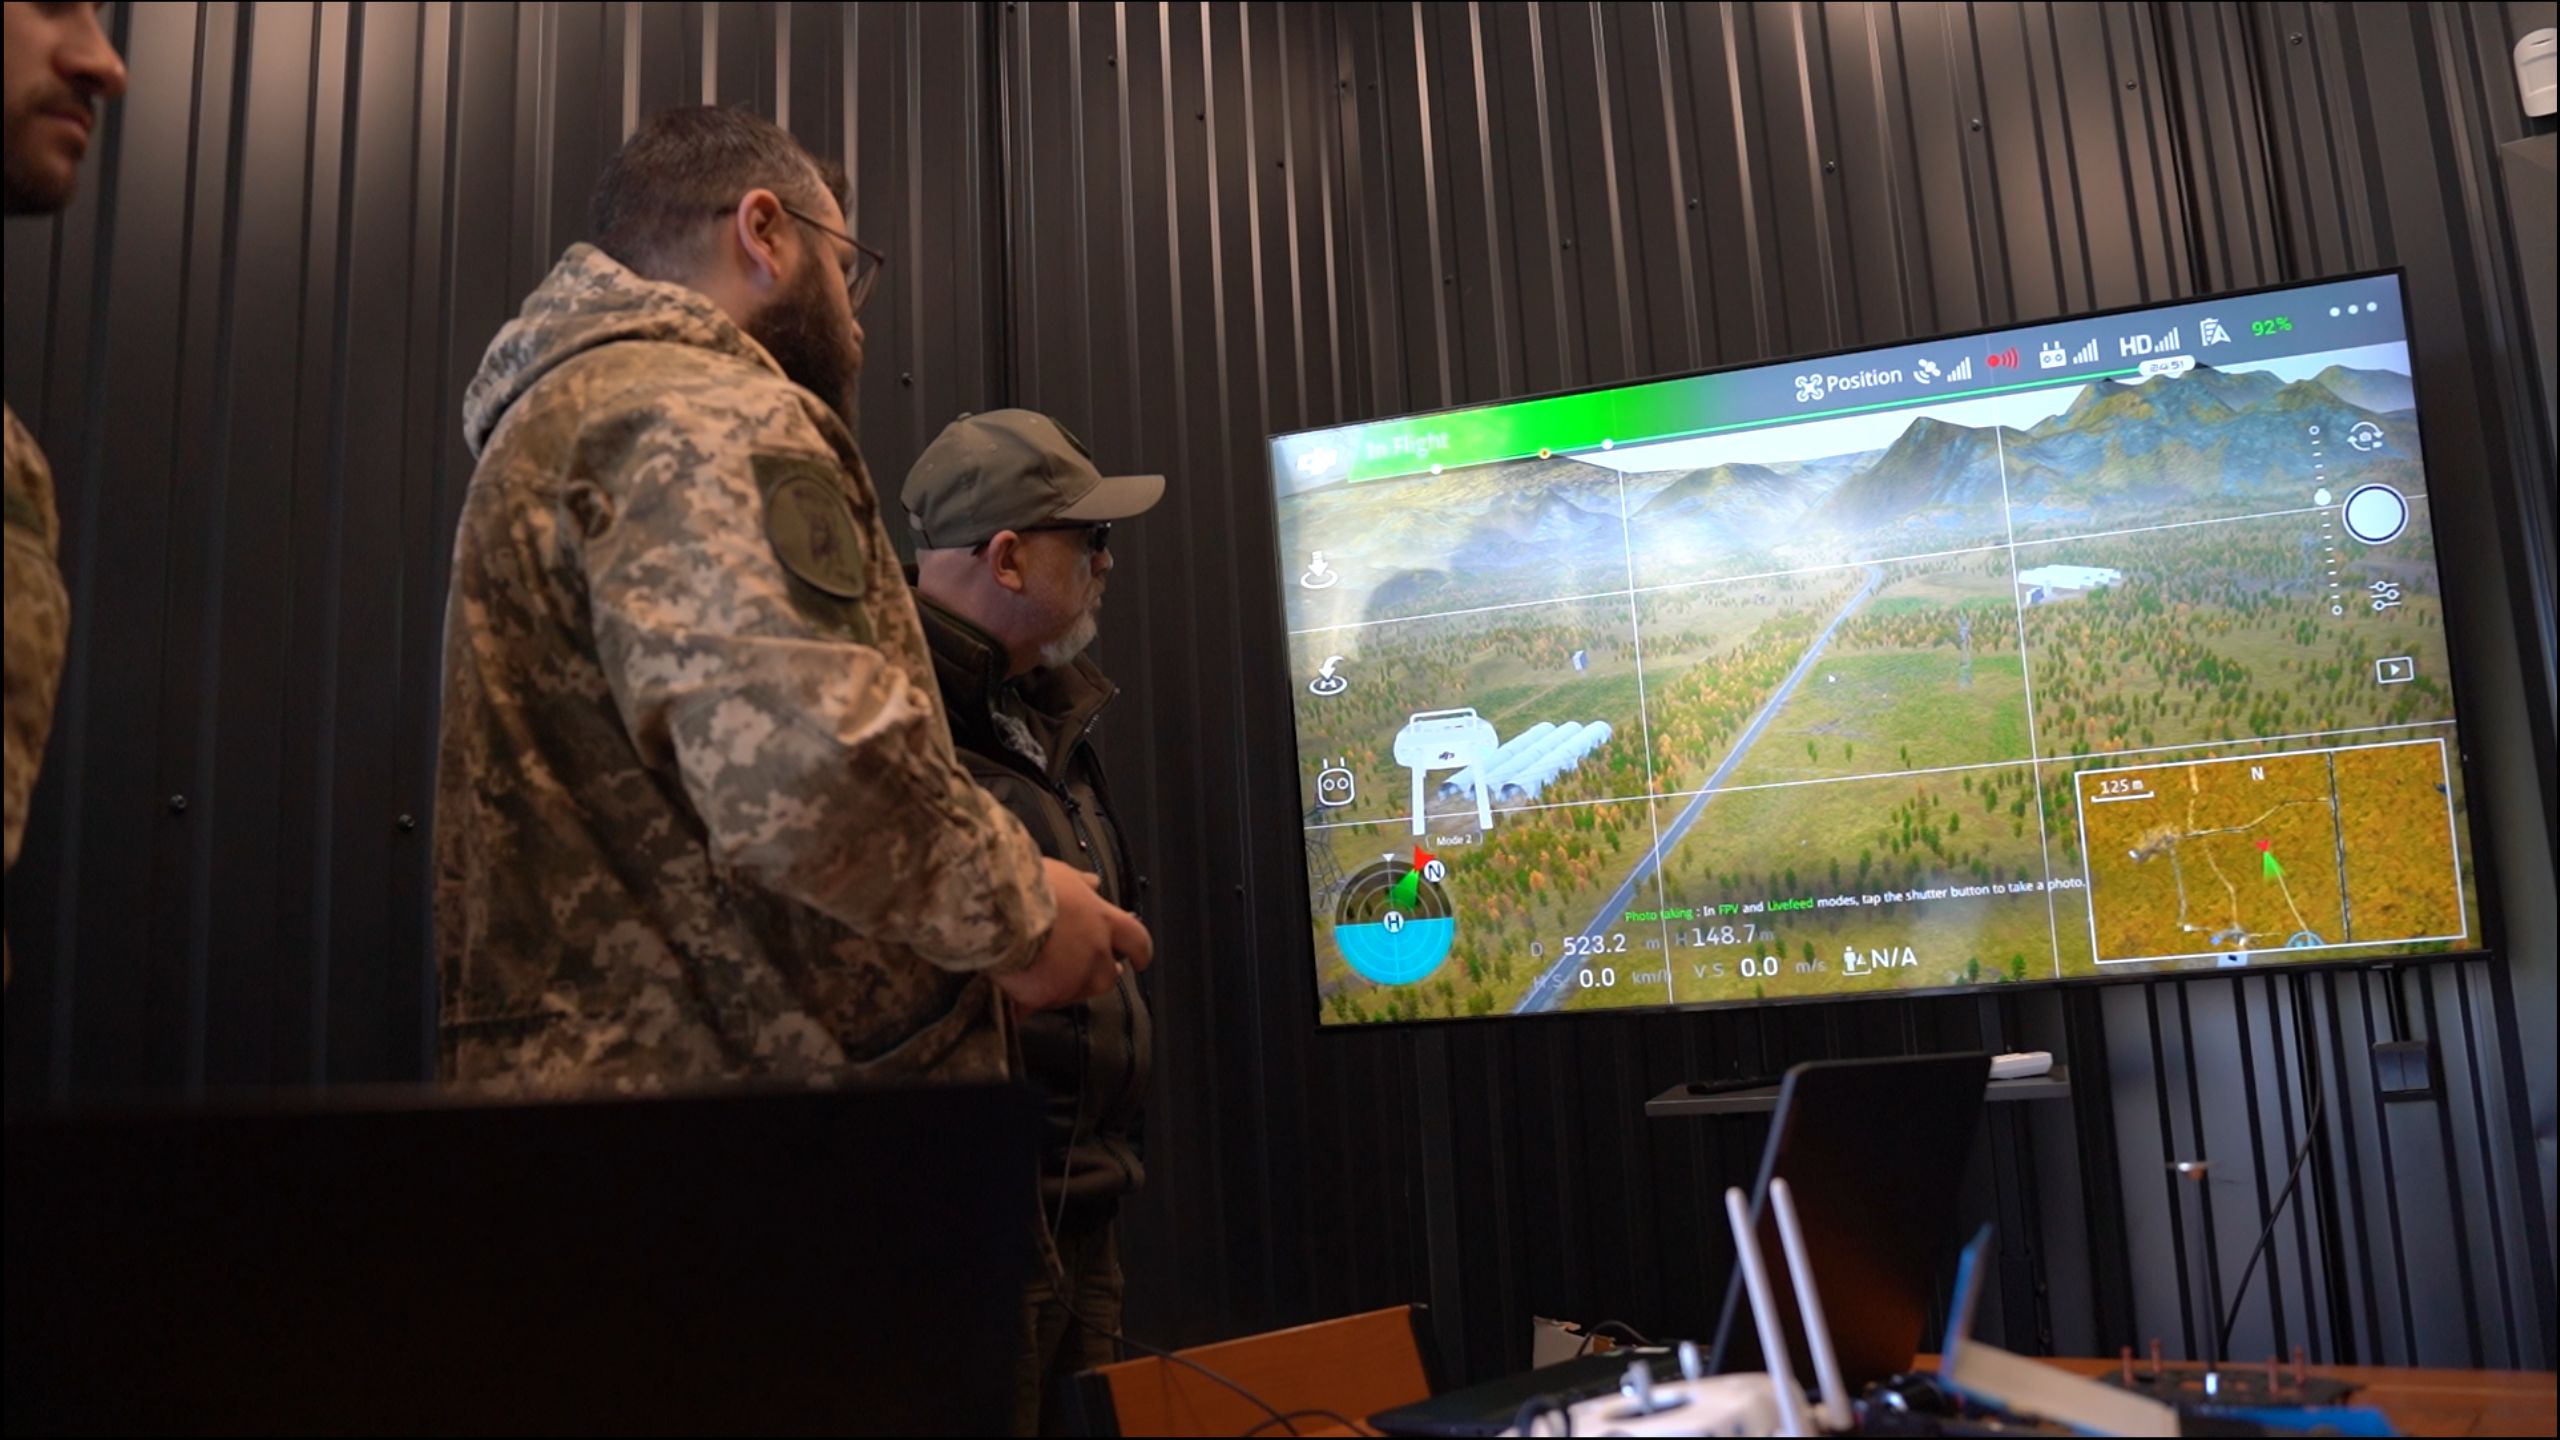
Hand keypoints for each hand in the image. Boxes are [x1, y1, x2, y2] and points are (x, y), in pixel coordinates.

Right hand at [992, 860, 1154, 1010]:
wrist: (997, 910)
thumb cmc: (1028, 885)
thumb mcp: (1059, 874)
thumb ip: (1079, 884)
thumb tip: (1093, 883)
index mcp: (1102, 920)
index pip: (1136, 940)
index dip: (1140, 952)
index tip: (1140, 960)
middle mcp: (1094, 953)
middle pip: (1107, 975)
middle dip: (1098, 974)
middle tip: (1082, 968)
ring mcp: (1071, 979)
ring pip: (1075, 992)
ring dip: (1064, 985)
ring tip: (1040, 974)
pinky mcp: (1043, 997)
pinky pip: (1039, 1004)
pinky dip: (1030, 1000)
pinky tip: (1016, 995)